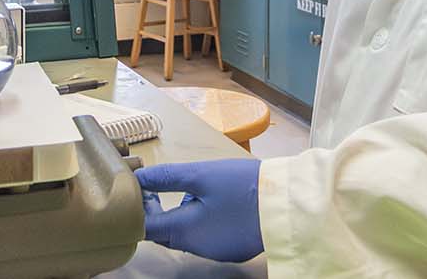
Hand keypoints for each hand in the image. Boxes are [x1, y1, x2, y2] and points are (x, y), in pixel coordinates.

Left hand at [136, 159, 262, 262]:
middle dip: (157, 210)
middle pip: (164, 233)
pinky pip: (205, 236)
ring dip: (179, 215)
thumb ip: (166, 178)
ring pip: (185, 235)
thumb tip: (138, 179)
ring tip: (193, 189)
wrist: (289, 203)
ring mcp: (216, 252)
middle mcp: (198, 248)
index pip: (145, 227)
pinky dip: (200, 221)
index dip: (137, 208)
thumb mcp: (201, 175)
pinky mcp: (231, 249)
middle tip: (159, 185)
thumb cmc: (244, 187)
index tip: (140, 187)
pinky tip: (214, 201)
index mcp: (185, 232)